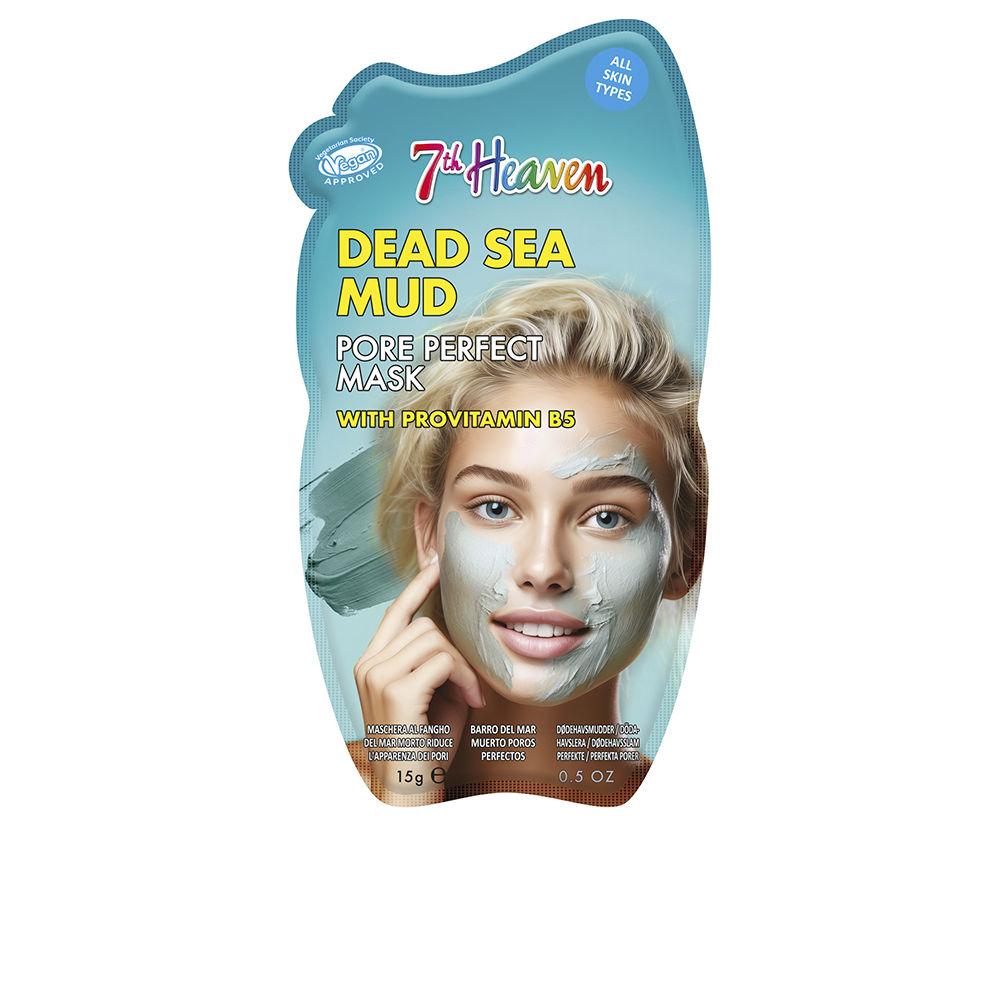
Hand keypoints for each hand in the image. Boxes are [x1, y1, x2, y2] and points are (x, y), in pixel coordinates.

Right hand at [353, 558, 484, 795]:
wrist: (409, 791)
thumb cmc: (426, 747)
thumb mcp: (432, 696)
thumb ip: (437, 664)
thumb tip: (459, 639)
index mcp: (372, 664)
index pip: (395, 613)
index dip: (417, 587)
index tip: (437, 565)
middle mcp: (369, 665)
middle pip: (424, 625)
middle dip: (455, 651)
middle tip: (470, 686)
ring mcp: (377, 676)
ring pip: (434, 639)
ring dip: (461, 667)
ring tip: (469, 697)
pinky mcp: (395, 689)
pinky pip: (442, 659)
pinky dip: (463, 678)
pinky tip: (471, 702)